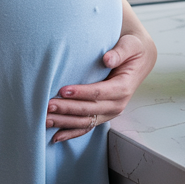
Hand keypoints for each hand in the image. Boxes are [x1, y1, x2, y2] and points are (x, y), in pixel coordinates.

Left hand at [47, 17, 157, 141]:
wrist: (139, 60)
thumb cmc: (132, 50)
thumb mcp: (130, 45)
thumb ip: (119, 52)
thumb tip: (107, 59)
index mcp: (123, 88)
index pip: (99, 93)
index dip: (81, 93)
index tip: (63, 90)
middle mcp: (117, 104)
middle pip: (89, 109)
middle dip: (67, 109)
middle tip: (48, 105)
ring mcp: (110, 112)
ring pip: (85, 121)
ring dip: (65, 123)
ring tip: (45, 120)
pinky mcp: (103, 115)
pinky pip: (86, 127)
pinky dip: (71, 133)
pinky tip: (56, 137)